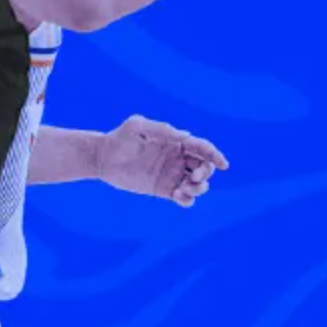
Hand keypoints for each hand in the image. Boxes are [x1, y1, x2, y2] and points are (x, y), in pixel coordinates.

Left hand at [98, 114, 228, 205]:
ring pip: (199, 184)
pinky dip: (188, 199)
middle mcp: (177, 159)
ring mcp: (172, 175)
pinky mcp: (165, 190)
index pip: (201, 148)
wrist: (103, 158)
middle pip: (205, 166)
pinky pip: (185, 198)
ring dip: (200, 188)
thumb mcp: (138, 126)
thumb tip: (186, 136)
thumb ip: (161, 130)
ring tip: (185, 188)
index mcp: (175, 141)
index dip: (215, 154)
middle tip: (195, 176)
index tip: (222, 164)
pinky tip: (178, 195)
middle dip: (207, 172)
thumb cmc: (120, 138)